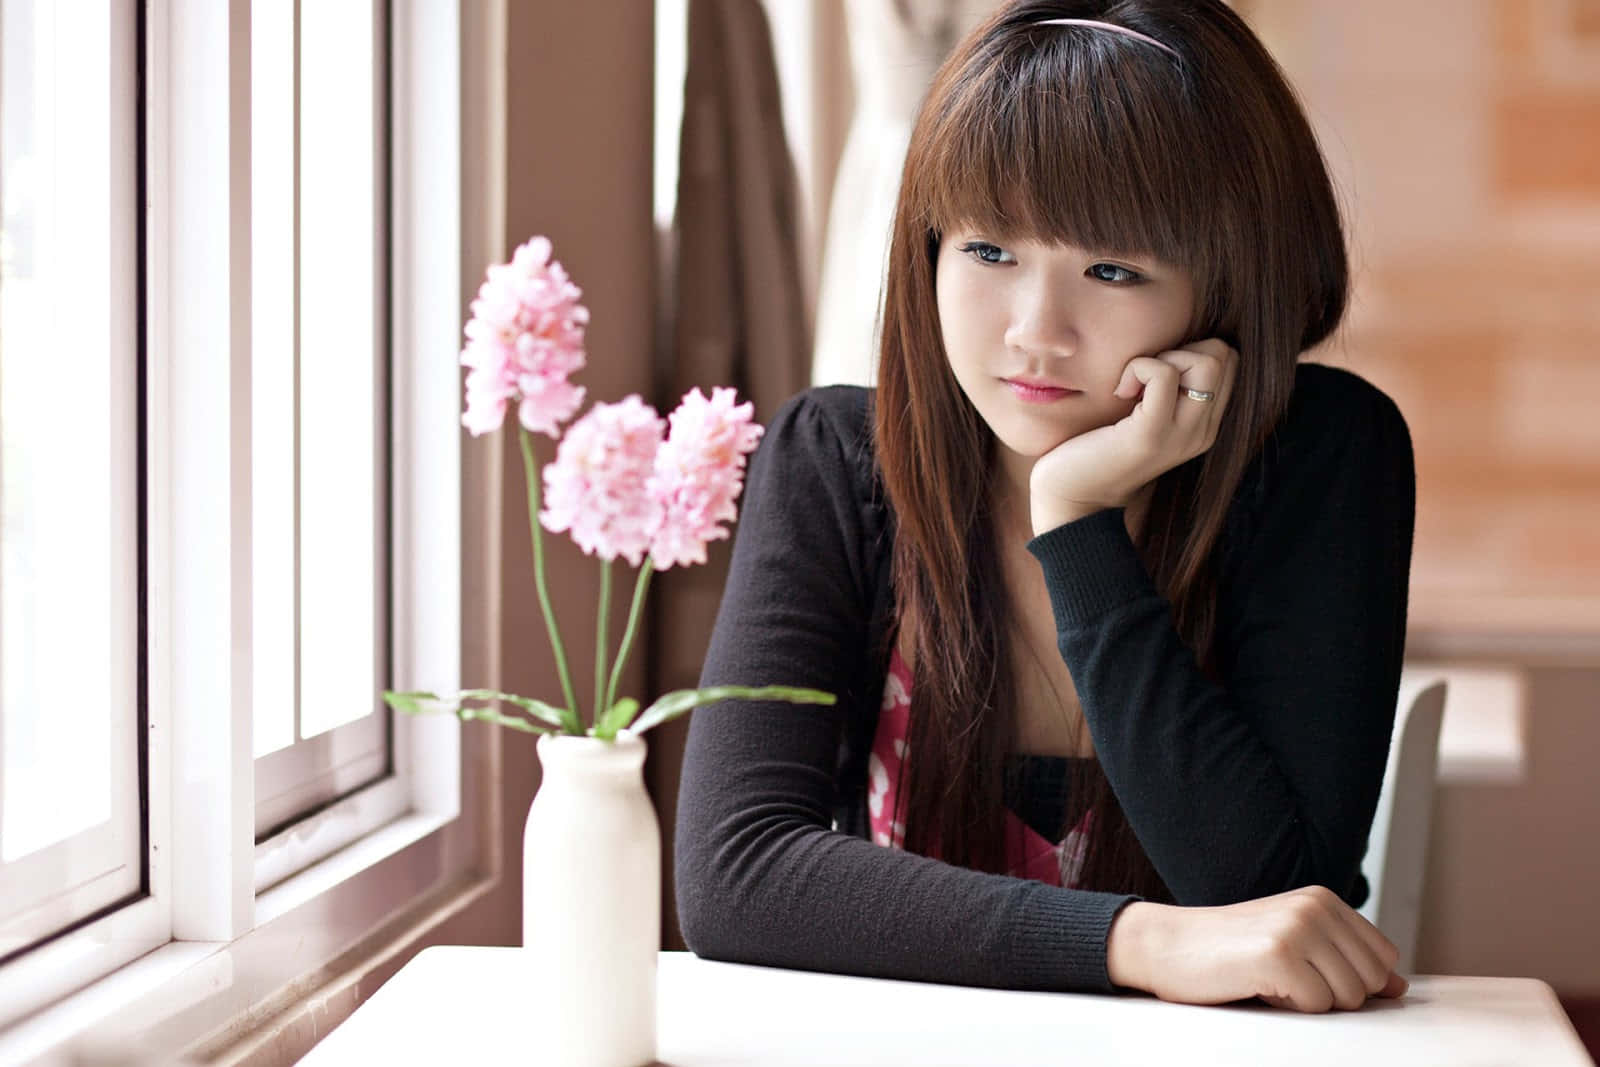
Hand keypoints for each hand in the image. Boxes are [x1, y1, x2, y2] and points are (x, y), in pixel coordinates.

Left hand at [1029, 338, 1237, 534]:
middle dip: (1183, 349)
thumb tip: (1171, 346)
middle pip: (1226, 356)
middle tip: (1145, 377)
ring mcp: (1182, 435)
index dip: (1192, 351)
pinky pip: (1164, 374)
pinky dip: (1138, 367)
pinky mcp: (1151, 435)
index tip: (1155, 375)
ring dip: (1163, 358)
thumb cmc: (1099, 451)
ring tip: (1134, 386)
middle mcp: (1203, 432)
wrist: (1075, 501)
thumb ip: (1167, 390)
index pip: (1230, 362)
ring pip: (1208, 361)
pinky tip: (1119, 392)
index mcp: (1204, 425)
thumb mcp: (1144, 417)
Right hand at [1106, 885, 1410, 1012]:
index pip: (1383, 960)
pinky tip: (1257, 985)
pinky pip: (1316, 1007)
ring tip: (1269, 980)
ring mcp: (1298, 927)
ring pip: (1348, 998)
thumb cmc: (1229, 951)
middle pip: (1370, 983)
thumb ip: (1345, 960)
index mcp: (1324, 899)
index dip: (1350, 981)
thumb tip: (1398, 987)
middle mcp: (1315, 906)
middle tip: (1284, 978)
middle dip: (1331, 995)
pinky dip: (1287, 1008)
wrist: (1166, 945)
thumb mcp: (1295, 946)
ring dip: (1309, 1003)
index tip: (1308, 974)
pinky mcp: (1278, 954)